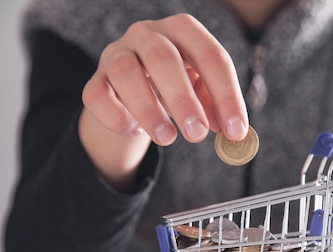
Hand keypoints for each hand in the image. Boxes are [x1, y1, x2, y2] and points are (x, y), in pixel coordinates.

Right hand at [82, 13, 247, 145]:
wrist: (133, 88)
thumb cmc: (177, 86)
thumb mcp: (202, 91)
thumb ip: (216, 108)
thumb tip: (233, 133)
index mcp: (183, 31)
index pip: (210, 56)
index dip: (226, 95)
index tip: (236, 131)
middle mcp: (147, 34)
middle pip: (163, 58)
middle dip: (183, 100)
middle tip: (197, 134)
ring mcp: (117, 53)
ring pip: (126, 73)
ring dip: (148, 109)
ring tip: (168, 138)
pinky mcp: (96, 78)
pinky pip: (96, 94)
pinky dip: (115, 116)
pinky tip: (134, 131)